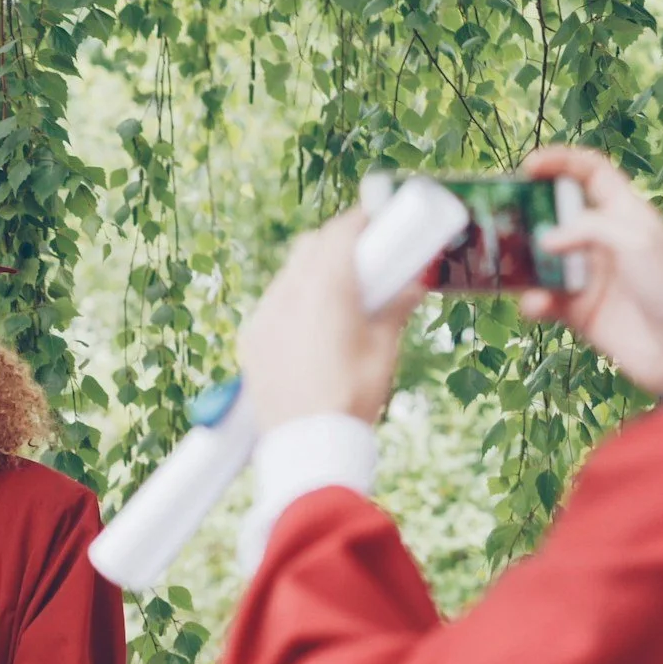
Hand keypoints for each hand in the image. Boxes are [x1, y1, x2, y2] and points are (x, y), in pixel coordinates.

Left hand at [239, 210, 425, 428]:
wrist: (306, 444)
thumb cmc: (351, 398)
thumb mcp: (384, 351)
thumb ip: (395, 309)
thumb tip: (411, 285)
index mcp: (326, 291)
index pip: (340, 234)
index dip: (361, 221)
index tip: (378, 219)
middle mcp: (287, 297)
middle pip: (309, 247)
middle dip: (336, 242)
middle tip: (365, 253)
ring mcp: (264, 318)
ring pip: (287, 275)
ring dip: (312, 271)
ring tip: (340, 290)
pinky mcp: (251, 340)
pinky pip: (272, 304)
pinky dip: (292, 299)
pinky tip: (312, 321)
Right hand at [518, 145, 662, 395]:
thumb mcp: (637, 244)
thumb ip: (589, 229)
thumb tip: (544, 239)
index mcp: (625, 215)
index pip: (592, 174)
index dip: (563, 162)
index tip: (529, 166)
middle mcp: (602, 241)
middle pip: (556, 214)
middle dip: (528, 212)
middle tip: (500, 214)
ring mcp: (587, 276)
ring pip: (541, 258)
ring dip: (522, 260)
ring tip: (504, 262)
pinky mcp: (576, 310)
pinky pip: (542, 298)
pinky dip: (533, 300)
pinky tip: (536, 305)